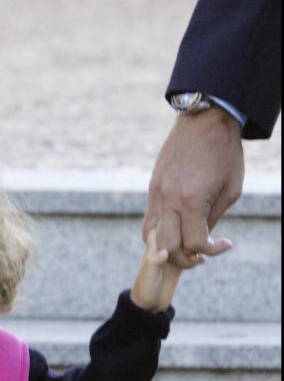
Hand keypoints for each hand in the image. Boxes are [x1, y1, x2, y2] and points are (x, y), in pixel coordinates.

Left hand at [130, 223, 230, 312]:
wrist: (150, 304)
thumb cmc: (145, 290)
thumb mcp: (149, 276)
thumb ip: (154, 262)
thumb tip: (165, 253)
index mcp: (154, 239)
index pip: (172, 219)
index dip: (187, 221)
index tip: (198, 228)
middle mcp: (165, 240)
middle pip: (186, 225)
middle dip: (199, 230)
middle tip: (209, 241)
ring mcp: (176, 248)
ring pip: (193, 236)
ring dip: (203, 241)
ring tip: (212, 249)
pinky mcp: (183, 258)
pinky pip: (197, 248)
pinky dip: (204, 250)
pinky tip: (207, 256)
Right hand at [143, 108, 243, 268]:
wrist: (204, 120)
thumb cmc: (224, 153)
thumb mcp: (230, 189)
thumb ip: (213, 217)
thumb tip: (201, 240)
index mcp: (192, 200)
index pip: (194, 244)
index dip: (211, 251)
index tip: (224, 243)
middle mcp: (169, 199)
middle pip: (169, 247)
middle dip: (185, 259)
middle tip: (200, 255)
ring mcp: (157, 193)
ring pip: (152, 237)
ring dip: (168, 248)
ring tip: (184, 245)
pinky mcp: (152, 187)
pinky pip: (149, 220)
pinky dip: (159, 232)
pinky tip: (175, 228)